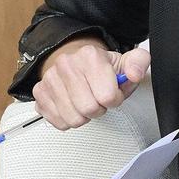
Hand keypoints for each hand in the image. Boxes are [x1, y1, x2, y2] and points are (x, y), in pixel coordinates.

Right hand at [32, 38, 150, 129]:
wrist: (76, 63)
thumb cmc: (101, 69)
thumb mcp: (126, 62)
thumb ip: (138, 64)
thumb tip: (134, 74)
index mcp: (90, 56)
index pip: (108, 96)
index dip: (115, 100)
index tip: (112, 93)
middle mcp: (66, 65)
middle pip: (89, 109)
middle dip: (99, 109)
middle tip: (98, 99)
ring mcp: (50, 79)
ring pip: (73, 119)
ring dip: (83, 116)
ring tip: (85, 102)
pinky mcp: (39, 93)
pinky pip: (58, 122)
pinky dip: (68, 120)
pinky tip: (72, 106)